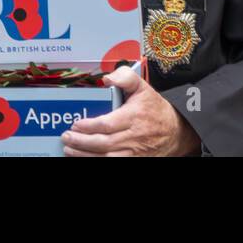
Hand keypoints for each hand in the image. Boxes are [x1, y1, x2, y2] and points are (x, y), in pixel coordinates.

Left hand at [61, 64, 200, 155]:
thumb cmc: (155, 110)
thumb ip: (125, 77)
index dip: (89, 126)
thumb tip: (107, 79)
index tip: (76, 124)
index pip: (107, 124)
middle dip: (81, 142)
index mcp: (133, 117)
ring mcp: (133, 153)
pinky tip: (85, 159)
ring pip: (106, 158)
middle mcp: (133, 137)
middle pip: (103, 144)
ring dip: (85, 156)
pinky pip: (113, 166)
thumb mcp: (143, 87)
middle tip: (67, 137)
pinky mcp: (134, 162)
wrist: (175, 131)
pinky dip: (97, 163)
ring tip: (69, 150)